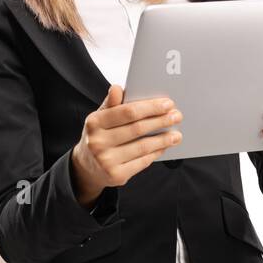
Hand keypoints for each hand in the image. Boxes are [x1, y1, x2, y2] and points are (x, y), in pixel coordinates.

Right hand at [69, 85, 183, 206]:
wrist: (87, 167)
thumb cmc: (99, 137)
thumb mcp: (100, 119)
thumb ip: (111, 104)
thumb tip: (117, 88)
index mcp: (94, 122)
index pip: (128, 112)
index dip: (150, 107)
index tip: (167, 104)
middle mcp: (98, 142)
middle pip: (138, 129)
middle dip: (161, 121)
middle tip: (176, 116)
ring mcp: (106, 160)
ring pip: (143, 146)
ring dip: (163, 139)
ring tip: (176, 134)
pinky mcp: (116, 175)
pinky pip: (142, 162)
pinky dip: (156, 153)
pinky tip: (164, 147)